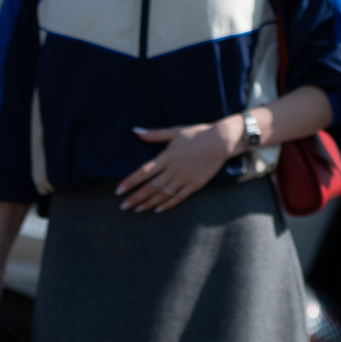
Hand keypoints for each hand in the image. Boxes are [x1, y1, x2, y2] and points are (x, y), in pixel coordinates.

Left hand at [116, 115, 241, 210]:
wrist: (221, 141)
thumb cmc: (197, 134)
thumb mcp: (175, 131)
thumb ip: (154, 134)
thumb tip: (135, 131)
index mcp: (166, 156)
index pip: (143, 172)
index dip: (130, 182)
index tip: (118, 191)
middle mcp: (173, 169)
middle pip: (150, 187)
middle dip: (135, 197)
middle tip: (123, 206)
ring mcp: (184, 178)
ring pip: (162, 195)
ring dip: (148, 203)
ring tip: (136, 210)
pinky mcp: (195, 185)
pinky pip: (178, 198)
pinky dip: (167, 205)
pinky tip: (157, 210)